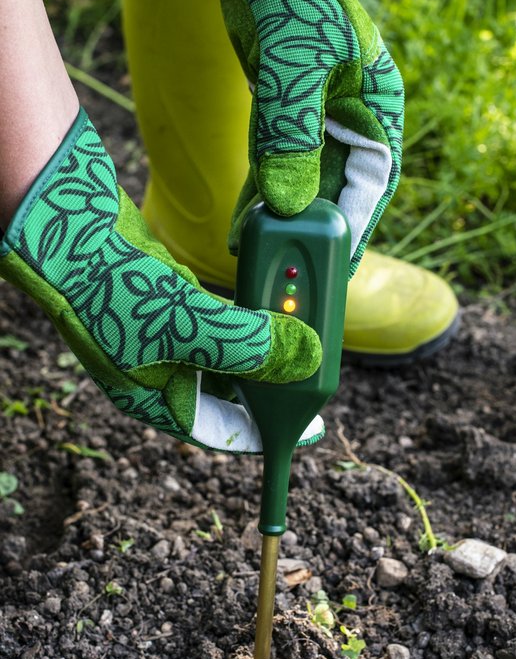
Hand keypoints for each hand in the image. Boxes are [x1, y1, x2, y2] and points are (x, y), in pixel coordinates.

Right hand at [0, 109, 322, 450]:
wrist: (59, 226)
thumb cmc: (106, 288)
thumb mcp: (184, 326)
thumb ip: (247, 345)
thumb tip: (307, 358)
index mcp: (156, 398)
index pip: (223, 430)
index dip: (266, 431)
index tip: (306, 427)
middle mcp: (160, 371)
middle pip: (231, 390)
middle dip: (273, 381)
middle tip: (313, 368)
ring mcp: (163, 333)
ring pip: (228, 348)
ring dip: (263, 341)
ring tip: (302, 333)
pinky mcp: (167, 296)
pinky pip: (219, 314)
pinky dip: (244, 310)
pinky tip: (268, 300)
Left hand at [189, 0, 403, 276]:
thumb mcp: (293, 64)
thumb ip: (291, 134)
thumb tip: (288, 203)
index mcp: (376, 107)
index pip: (373, 182)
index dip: (356, 226)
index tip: (336, 264)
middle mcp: (353, 119)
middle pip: (338, 191)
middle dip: (313, 232)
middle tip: (291, 274)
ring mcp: (319, 121)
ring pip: (305, 184)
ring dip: (283, 220)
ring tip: (259, 256)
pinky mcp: (286, 118)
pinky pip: (277, 167)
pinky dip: (261, 195)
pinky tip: (243, 223)